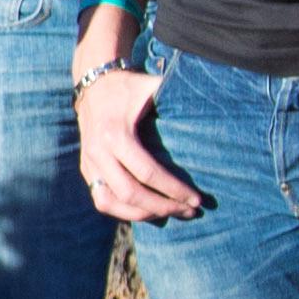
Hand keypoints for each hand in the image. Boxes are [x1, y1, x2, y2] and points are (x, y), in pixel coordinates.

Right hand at [76, 60, 202, 223]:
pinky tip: (147, 211)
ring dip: (142, 214)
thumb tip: (212, 104)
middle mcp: (98, 152)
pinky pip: (102, 199)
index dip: (174, 189)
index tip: (196, 199)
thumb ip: (175, 94)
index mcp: (115, 134)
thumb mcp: (150, 87)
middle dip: (163, 207)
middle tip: (189, 211)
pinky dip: (123, 210)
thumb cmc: (129, 87)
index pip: (147, 173)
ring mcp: (89, 163)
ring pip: (111, 203)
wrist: (93, 84)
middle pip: (131, 193)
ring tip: (169, 214)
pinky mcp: (86, 169)